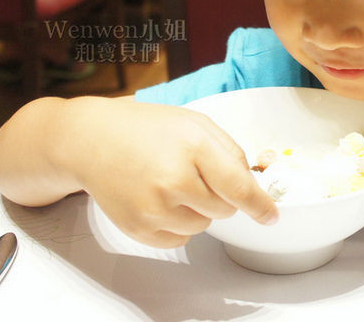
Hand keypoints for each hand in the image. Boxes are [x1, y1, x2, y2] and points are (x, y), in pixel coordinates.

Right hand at [67, 99, 278, 247]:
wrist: (92, 140)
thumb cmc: (148, 129)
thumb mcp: (195, 124)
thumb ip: (229, 151)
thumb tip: (253, 185)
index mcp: (193, 147)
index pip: (238, 187)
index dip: (260, 205)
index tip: (271, 215)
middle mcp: (173, 180)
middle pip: (224, 210)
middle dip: (220, 196)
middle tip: (194, 174)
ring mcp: (153, 207)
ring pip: (203, 226)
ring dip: (197, 210)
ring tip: (171, 184)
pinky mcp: (138, 228)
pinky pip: (179, 240)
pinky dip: (177, 225)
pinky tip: (159, 200)